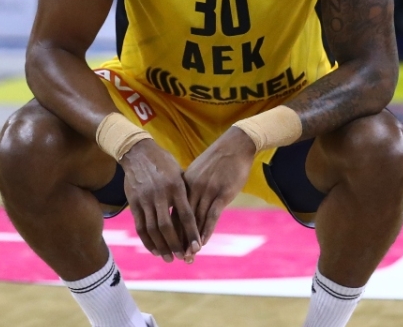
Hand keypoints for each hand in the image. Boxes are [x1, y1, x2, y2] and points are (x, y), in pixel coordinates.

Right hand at [120, 139, 201, 263]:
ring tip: (169, 258)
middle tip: (183, 258)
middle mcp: (160, 194)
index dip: (192, 233)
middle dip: (176, 245)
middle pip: (167, 227)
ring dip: (161, 247)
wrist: (138, 151)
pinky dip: (147, 240)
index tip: (197, 247)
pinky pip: (140, 226)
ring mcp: (145, 199)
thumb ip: (185, 193)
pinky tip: (154, 250)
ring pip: (153, 229)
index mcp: (176, 186)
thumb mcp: (179, 173)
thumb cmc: (164, 163)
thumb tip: (197, 214)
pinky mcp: (134, 202)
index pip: (186, 215)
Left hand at [182, 127, 255, 255]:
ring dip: (192, 240)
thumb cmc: (218, 159)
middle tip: (176, 257)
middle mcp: (192, 189)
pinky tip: (202, 243)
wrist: (235, 145)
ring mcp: (207, 191)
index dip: (170, 230)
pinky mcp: (222, 193)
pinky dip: (206, 231)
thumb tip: (183, 203)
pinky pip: (211, 215)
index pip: (173, 211)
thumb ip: (190, 188)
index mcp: (184, 184)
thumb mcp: (199, 172)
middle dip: (179, 240)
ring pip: (196, 220)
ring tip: (189, 256)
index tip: (167, 245)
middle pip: (182, 219)